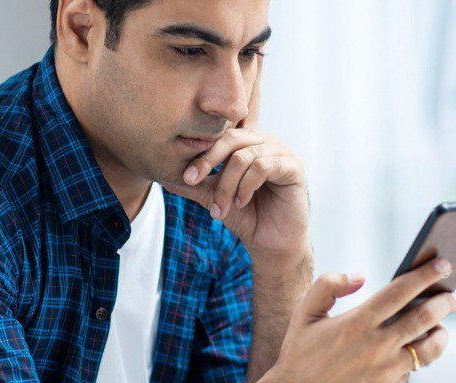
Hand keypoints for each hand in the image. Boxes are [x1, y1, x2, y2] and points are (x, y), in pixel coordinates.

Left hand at [163, 127, 307, 255]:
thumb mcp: (213, 198)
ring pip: (244, 156)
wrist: (271, 243)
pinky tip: (241, 203)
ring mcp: (282, 152)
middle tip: (192, 181)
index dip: (201, 153)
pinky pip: (263, 166)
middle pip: (231, 139)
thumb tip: (161, 175)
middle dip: (208, 161)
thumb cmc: (246, 217)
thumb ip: (193, 185)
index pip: (221, 136)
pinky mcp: (294, 167)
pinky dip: (246, 186)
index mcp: (248, 143)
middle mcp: (266, 142)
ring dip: (227, 185)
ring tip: (220, 208)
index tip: (185, 176)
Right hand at [260, 258, 455, 382]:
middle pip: (423, 318)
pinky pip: (416, 368)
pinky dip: (424, 355)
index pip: (400, 292)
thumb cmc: (300, 353)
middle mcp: (375, 345)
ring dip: (441, 333)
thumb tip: (360, 276)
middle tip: (453, 296)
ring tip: (442, 325)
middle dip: (444, 302)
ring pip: (429, 348)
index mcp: (356, 322)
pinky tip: (424, 345)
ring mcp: (385, 368)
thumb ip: (327, 286)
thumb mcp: (304, 314)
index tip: (442, 264)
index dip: (425, 275)